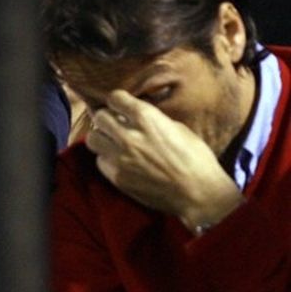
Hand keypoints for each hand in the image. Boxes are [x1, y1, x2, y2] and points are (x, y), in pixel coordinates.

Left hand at [85, 90, 242, 231]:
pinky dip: (107, 159)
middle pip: (100, 117)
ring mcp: (121, 158)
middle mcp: (129, 135)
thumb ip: (152, 120)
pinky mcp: (117, 177)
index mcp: (147, 118)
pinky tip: (120, 161)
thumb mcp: (178, 128)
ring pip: (92, 138)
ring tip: (113, 142)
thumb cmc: (196, 159)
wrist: (199, 193)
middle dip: (107, 118)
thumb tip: (135, 116)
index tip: (120, 106)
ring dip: (102, 138)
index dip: (117, 101)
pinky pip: (100, 161)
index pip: (115, 98)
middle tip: (115, 124)